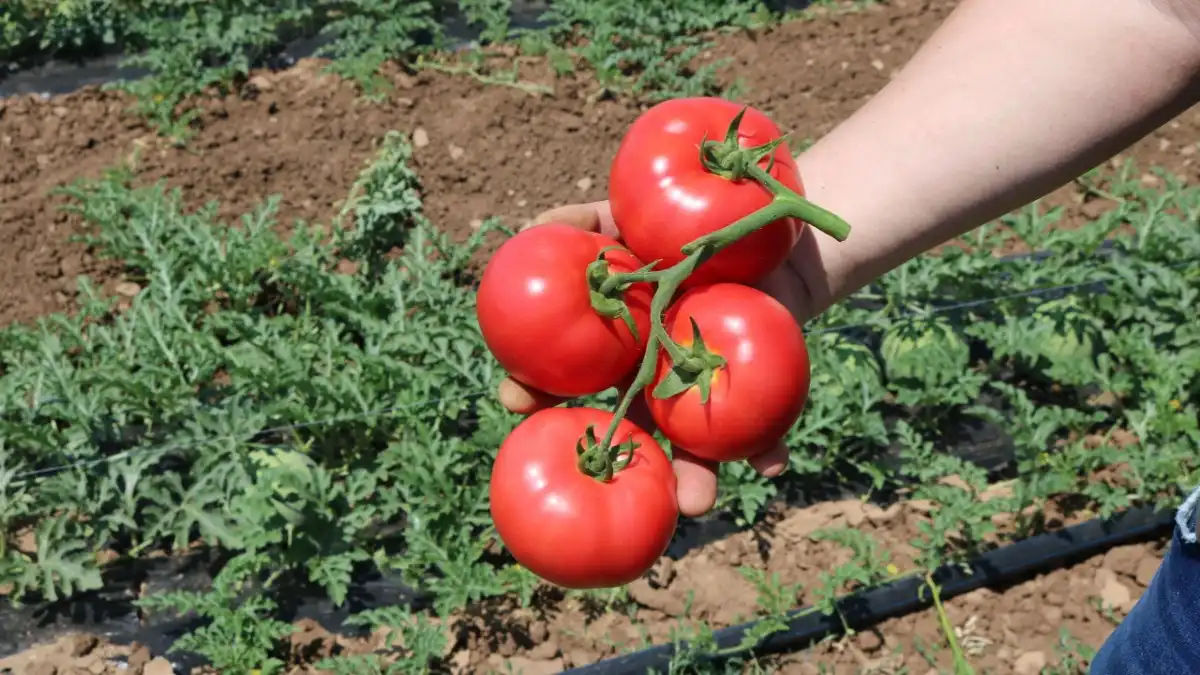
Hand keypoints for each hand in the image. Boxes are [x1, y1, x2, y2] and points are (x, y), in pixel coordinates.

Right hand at [496, 200, 822, 516]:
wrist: (768, 235)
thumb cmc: (688, 225)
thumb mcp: (636, 216)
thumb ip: (588, 222)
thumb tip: (542, 222)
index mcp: (613, 347)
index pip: (561, 379)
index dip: (533, 391)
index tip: (514, 399)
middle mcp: (651, 380)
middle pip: (622, 431)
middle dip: (611, 463)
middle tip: (600, 481)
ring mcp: (699, 395)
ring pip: (687, 447)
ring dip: (690, 482)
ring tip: (695, 504)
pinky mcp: (751, 401)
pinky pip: (758, 433)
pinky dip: (767, 449)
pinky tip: (773, 465)